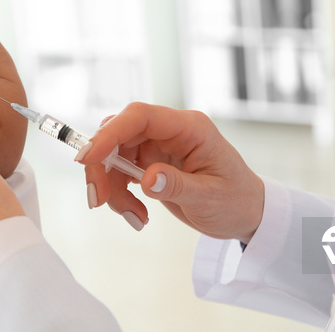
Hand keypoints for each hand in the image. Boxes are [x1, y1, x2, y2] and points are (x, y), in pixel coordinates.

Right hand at [79, 103, 264, 242]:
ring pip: (114, 155)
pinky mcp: (150, 162)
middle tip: (98, 201)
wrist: (245, 213)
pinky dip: (118, 193)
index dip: (111, 133)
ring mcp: (158, 145)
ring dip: (111, 187)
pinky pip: (119, 171)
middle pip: (119, 135)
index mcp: (190, 128)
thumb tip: (147, 180)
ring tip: (134, 217)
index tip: (88, 158)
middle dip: (102, 167)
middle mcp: (170, 131)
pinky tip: (137, 215)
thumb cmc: (236, 200)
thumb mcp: (210, 198)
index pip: (140, 117)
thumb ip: (177, 186)